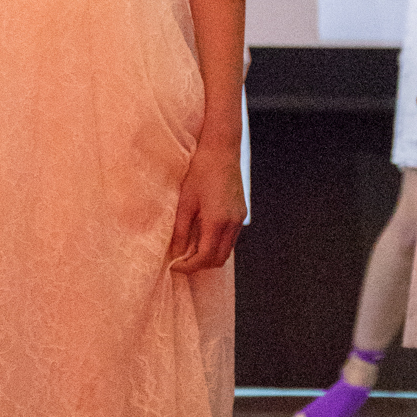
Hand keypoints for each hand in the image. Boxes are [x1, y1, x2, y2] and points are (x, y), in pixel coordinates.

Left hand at [169, 140, 245, 272]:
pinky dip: (217, 243)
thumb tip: (176, 252)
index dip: (189, 266)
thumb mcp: (185, 201)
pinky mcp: (241, 213)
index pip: (205, 257)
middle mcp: (233, 223)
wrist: (221, 149)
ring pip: (226, 250)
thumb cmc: (200, 171)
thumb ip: (180, 230)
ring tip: (189, 248)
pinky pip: (230, 238)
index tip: (174, 265)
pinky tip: (202, 235)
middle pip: (219, 259)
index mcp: (218, 221)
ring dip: (209, 255)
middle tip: (181, 260)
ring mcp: (240, 218)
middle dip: (199, 264)